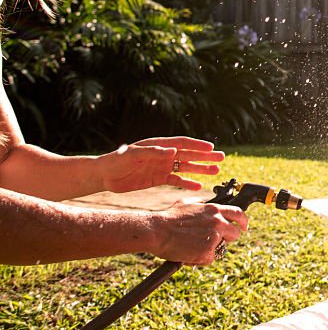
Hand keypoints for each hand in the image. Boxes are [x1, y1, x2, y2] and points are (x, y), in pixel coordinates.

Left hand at [101, 137, 224, 193]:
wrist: (104, 176)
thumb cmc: (116, 161)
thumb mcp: (132, 154)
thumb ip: (153, 152)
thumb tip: (173, 150)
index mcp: (159, 145)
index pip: (182, 143)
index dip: (197, 145)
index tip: (211, 148)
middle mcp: (163, 155)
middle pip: (189, 155)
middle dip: (205, 157)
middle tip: (221, 158)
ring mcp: (162, 167)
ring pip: (186, 168)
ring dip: (200, 169)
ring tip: (215, 171)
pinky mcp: (158, 179)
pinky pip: (176, 181)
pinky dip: (187, 184)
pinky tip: (198, 187)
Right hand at [149, 201, 248, 265]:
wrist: (157, 231)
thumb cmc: (168, 218)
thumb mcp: (188, 203)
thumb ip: (202, 204)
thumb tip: (207, 204)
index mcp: (214, 209)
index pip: (239, 213)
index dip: (243, 221)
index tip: (244, 227)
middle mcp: (218, 221)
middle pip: (236, 233)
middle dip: (228, 238)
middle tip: (216, 242)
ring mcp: (214, 237)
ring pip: (223, 247)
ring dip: (212, 249)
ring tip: (195, 246)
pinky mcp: (208, 251)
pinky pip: (210, 259)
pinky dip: (201, 259)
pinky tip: (189, 253)